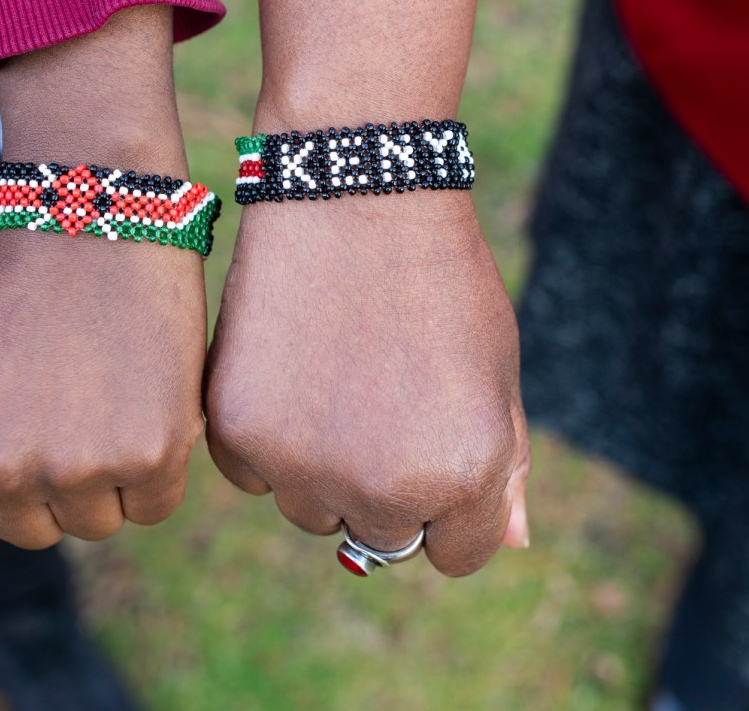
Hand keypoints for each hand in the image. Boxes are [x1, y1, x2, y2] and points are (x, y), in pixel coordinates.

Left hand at [0, 229, 205, 547]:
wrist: (94, 219)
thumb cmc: (8, 284)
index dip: (10, 468)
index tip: (30, 409)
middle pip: (39, 530)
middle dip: (59, 478)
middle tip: (75, 396)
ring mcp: (74, 469)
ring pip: (98, 523)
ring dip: (112, 475)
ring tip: (111, 393)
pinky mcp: (147, 456)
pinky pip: (154, 505)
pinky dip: (161, 466)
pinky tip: (149, 399)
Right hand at [204, 192, 528, 576]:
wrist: (356, 193)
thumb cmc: (439, 279)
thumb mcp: (498, 370)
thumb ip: (504, 467)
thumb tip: (508, 542)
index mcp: (464, 476)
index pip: (457, 555)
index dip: (450, 504)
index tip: (433, 445)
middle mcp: (384, 491)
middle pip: (382, 539)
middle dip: (386, 488)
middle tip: (379, 399)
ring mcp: (305, 467)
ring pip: (312, 510)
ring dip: (322, 469)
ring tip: (335, 376)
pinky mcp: (240, 435)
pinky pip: (253, 475)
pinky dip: (268, 437)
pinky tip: (288, 367)